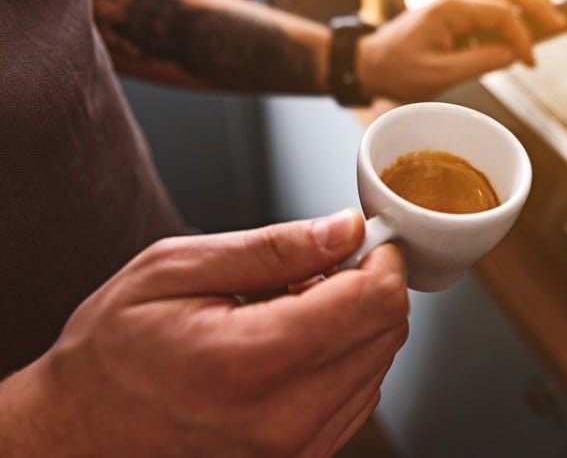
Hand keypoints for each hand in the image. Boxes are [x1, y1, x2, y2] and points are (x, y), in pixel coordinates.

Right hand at [0, 209, 408, 456]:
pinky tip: (296, 343)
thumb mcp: (176, 270)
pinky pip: (359, 396)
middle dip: (370, 286)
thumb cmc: (113, 350)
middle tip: (321, 267)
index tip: (364, 239)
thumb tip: (346, 230)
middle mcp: (281, 420)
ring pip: (379, 365)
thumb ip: (273, 249)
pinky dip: (343, 358)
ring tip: (293, 308)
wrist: (81, 430)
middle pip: (386, 333)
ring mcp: (293, 451)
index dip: (381, 259)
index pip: (372, 303)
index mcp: (249, 362)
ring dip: (355, 324)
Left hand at [358, 0, 566, 101]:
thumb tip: (513, 55)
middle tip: (559, 25)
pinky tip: (521, 30)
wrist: (368, 64)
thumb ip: (480, 63)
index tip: (529, 63)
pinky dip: (508, 15)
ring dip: (525, 5)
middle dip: (536, 5)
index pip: (501, 15)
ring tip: (549, 21)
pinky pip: (487, 7)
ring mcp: (453, 3)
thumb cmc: (397, 70)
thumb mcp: (440, 75)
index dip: (522, 38)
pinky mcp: (452, 14)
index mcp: (451, 9)